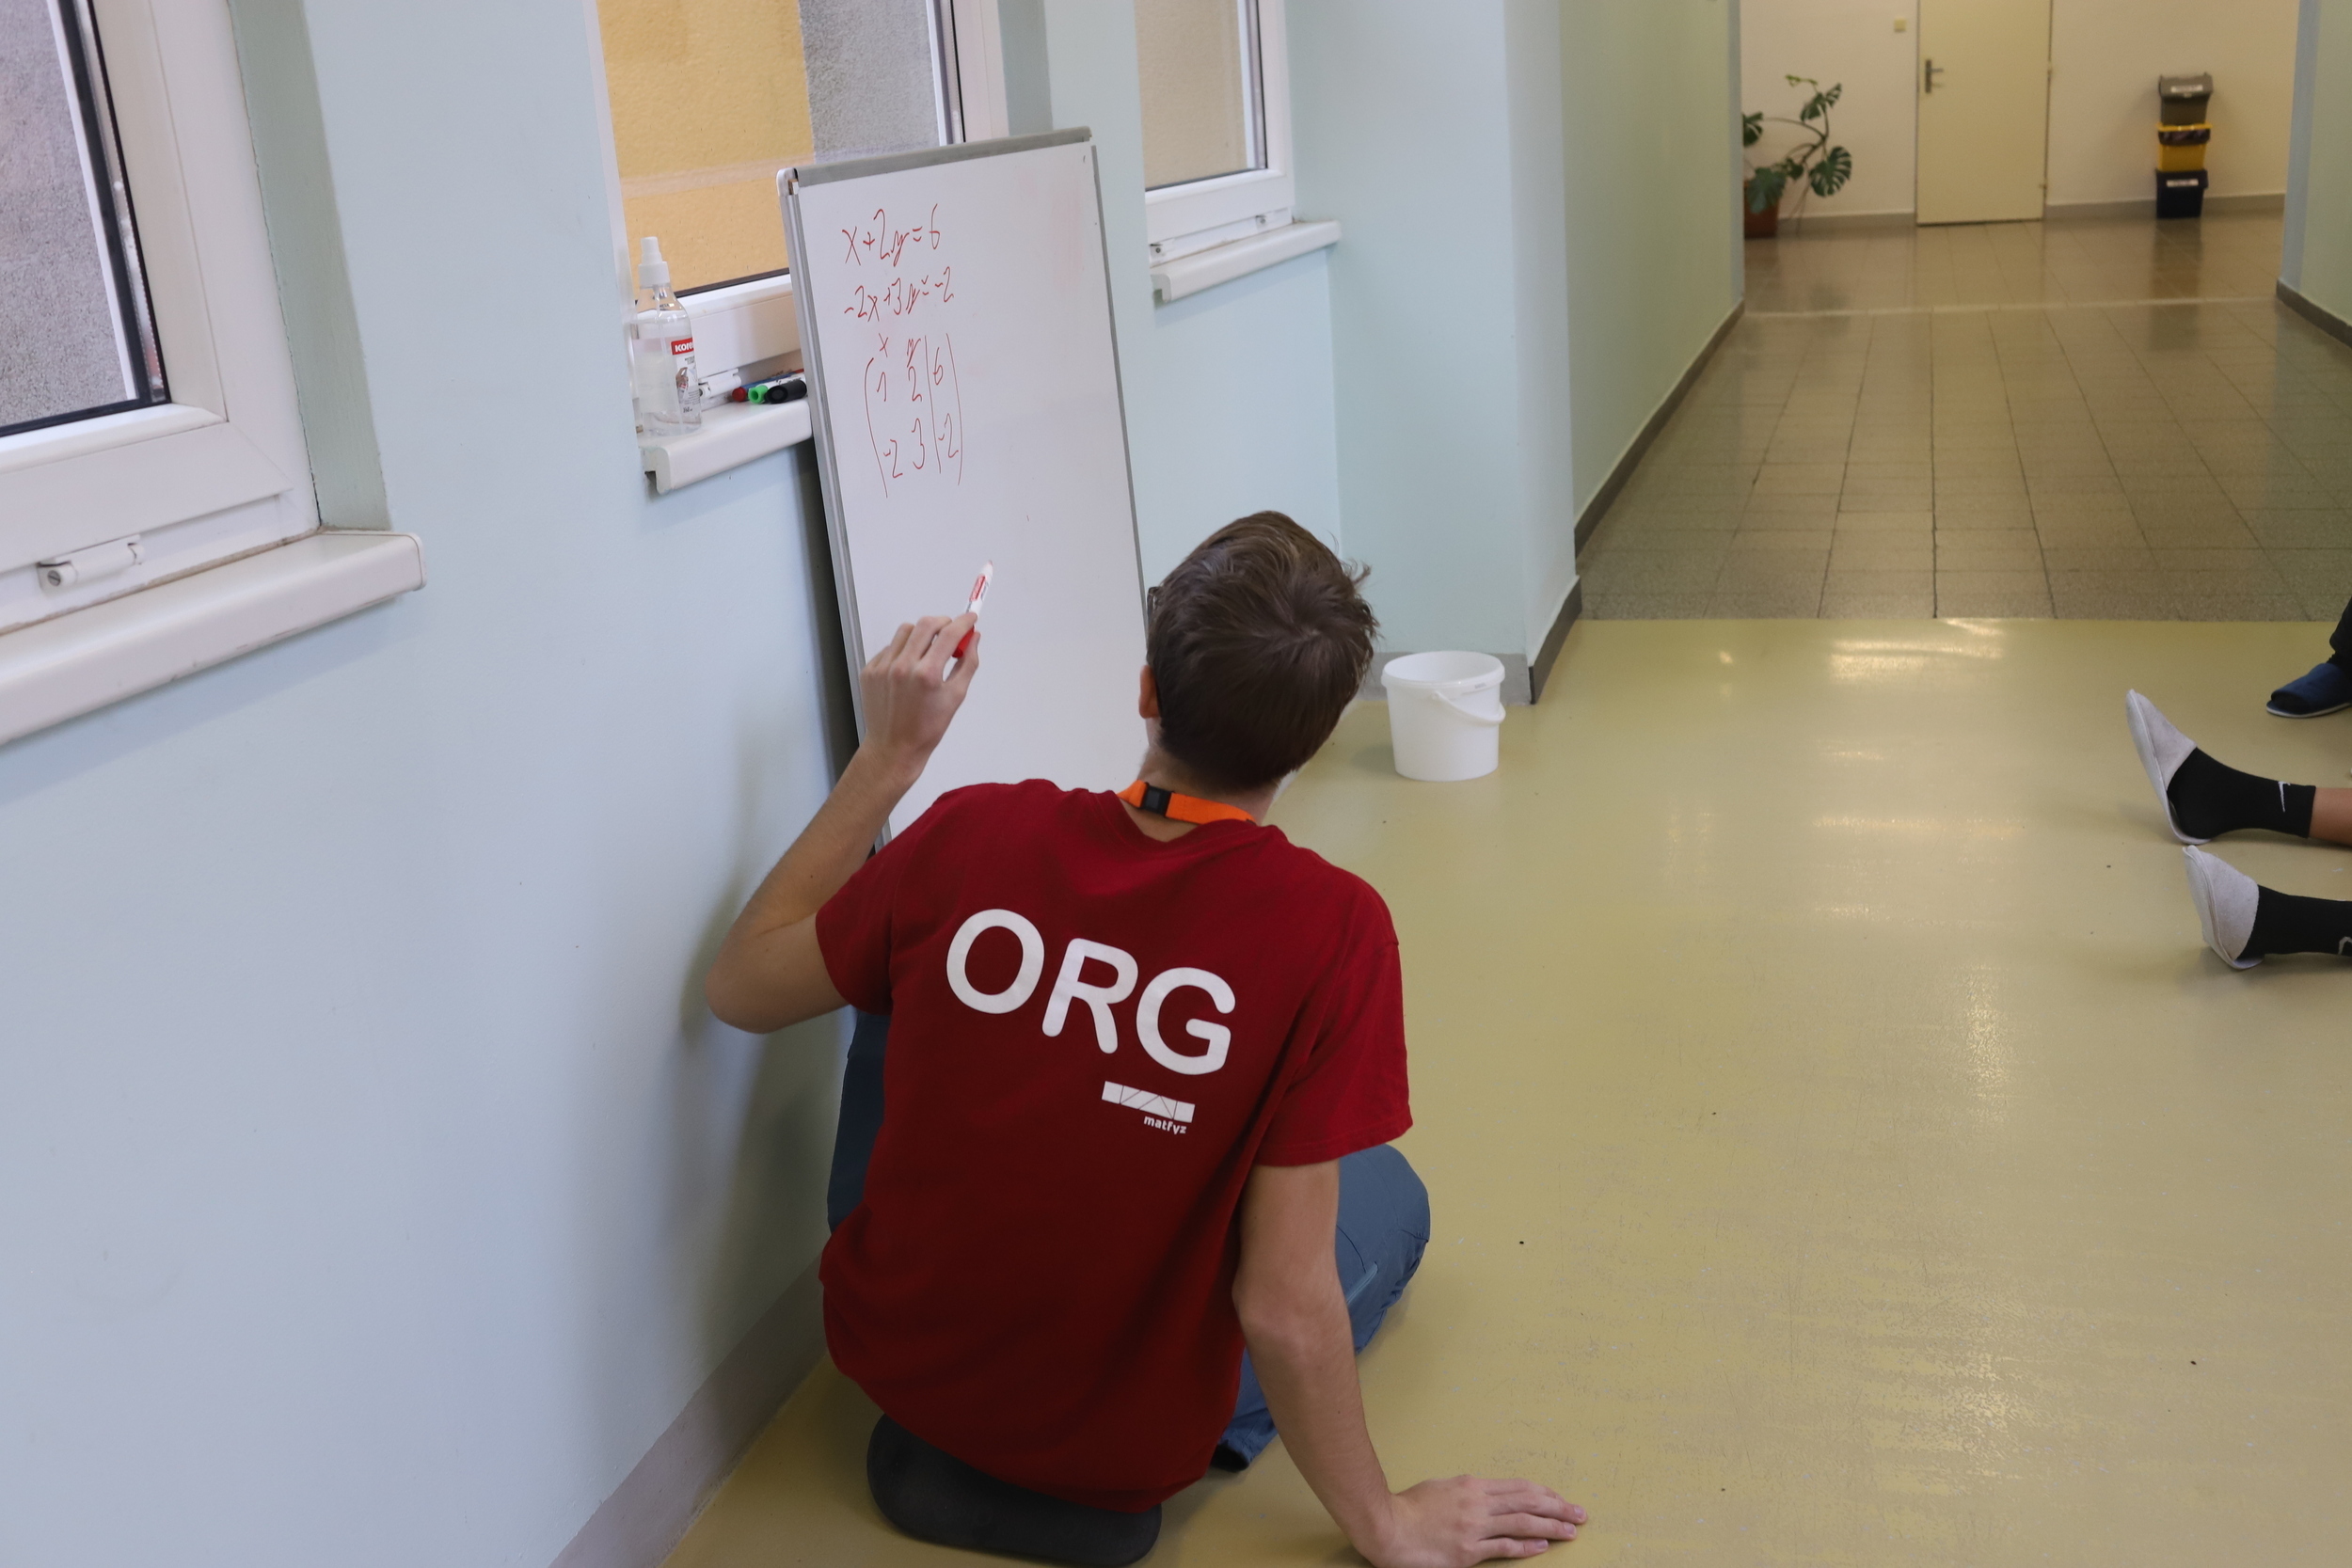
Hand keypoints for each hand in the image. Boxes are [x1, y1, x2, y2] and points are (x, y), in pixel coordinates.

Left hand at [857, 613, 978, 778]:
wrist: (894, 747)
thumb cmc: (927, 728)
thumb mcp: (955, 697)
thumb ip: (967, 663)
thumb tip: (974, 638)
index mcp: (927, 674)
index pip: (949, 634)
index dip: (963, 622)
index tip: (970, 618)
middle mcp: (902, 666)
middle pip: (926, 624)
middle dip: (943, 622)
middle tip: (951, 631)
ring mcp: (883, 667)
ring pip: (905, 631)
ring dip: (922, 634)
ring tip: (928, 651)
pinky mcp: (870, 670)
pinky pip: (889, 648)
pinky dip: (903, 650)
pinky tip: (908, 668)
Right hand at [1362, 1477, 1586, 1566]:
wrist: (1387, 1526)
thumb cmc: (1410, 1507)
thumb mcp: (1442, 1487)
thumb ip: (1468, 1492)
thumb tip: (1489, 1495)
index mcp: (1472, 1485)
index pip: (1519, 1487)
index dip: (1545, 1494)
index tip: (1562, 1500)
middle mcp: (1478, 1503)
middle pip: (1528, 1502)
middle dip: (1558, 1507)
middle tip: (1580, 1513)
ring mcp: (1474, 1527)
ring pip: (1522, 1523)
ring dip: (1551, 1527)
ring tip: (1571, 1530)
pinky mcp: (1467, 1551)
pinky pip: (1504, 1548)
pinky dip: (1526, 1547)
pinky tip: (1543, 1547)